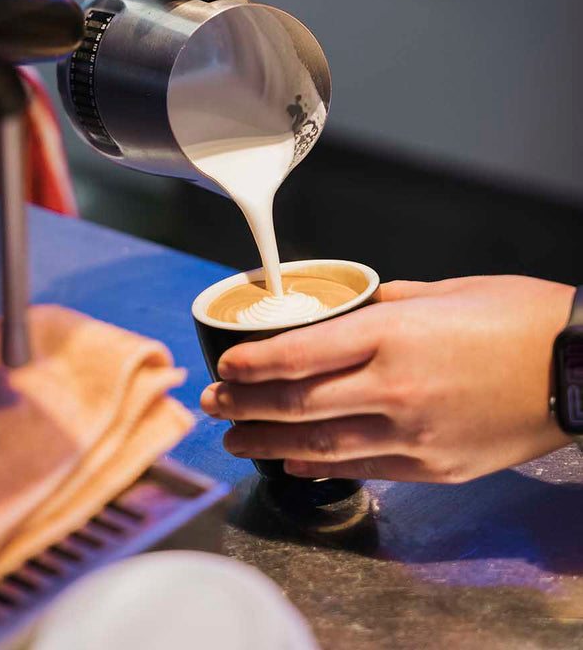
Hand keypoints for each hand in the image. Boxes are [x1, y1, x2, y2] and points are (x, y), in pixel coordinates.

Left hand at [200, 276, 573, 482]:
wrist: (580, 368)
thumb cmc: (517, 318)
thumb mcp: (447, 291)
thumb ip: (389, 303)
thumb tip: (353, 308)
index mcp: (393, 333)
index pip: (302, 354)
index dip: (254, 363)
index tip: (225, 364)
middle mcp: (394, 387)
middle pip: (299, 404)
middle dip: (247, 404)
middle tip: (215, 402)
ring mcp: (414, 435)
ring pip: (322, 444)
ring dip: (271, 442)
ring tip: (236, 439)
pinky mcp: (434, 468)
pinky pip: (364, 469)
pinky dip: (322, 466)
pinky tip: (295, 463)